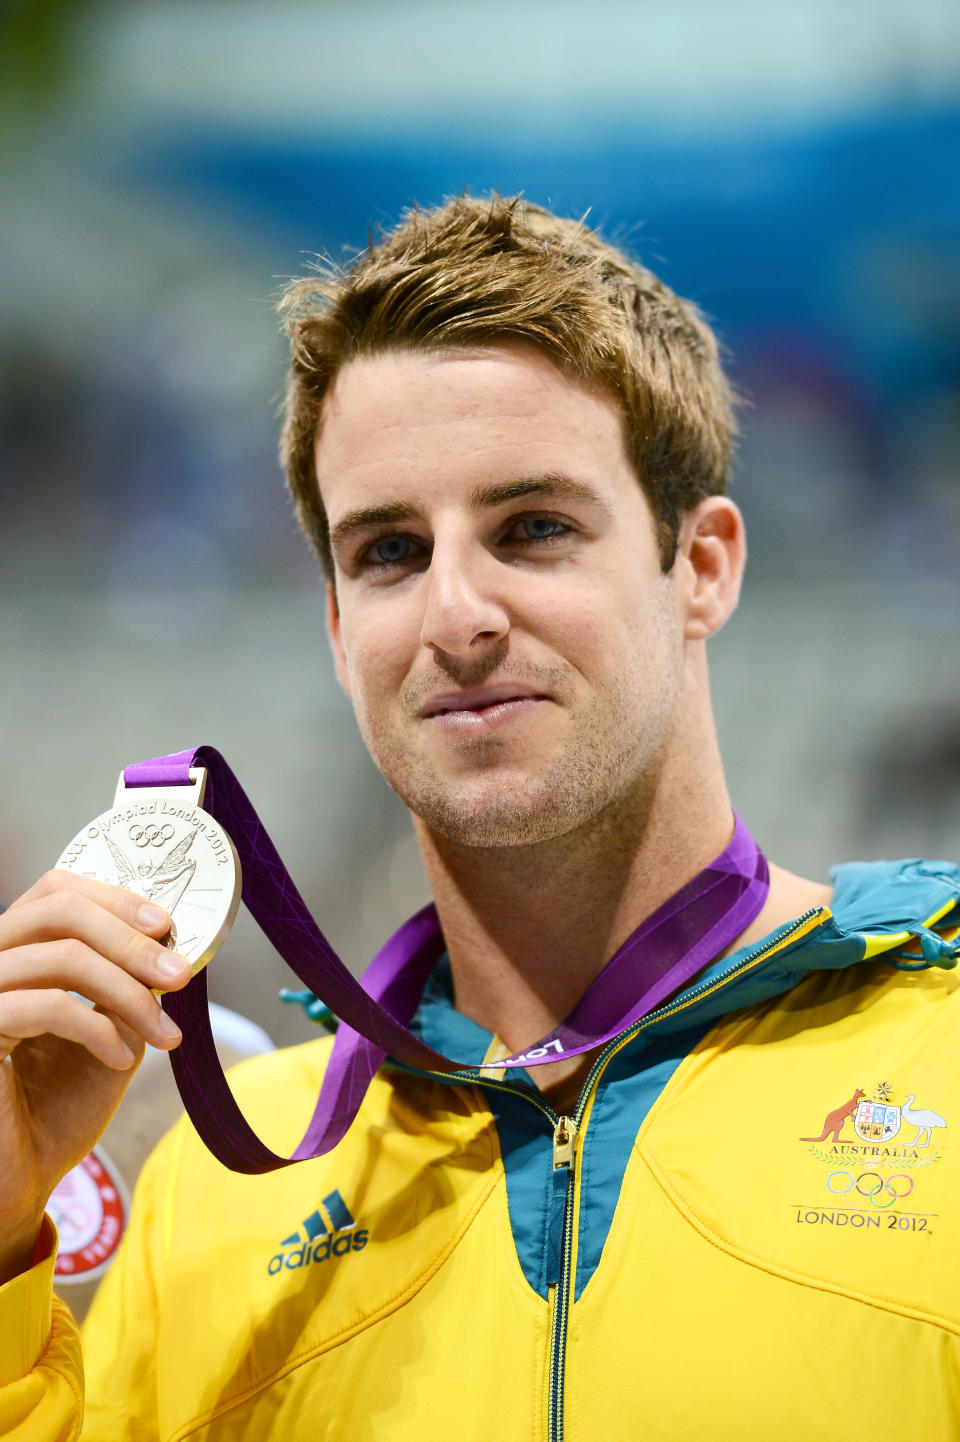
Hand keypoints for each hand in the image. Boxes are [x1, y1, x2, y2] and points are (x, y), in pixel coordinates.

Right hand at [0, 870, 190, 1281]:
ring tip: (163, 1032)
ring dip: (128, 992)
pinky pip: (46, 1006)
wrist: (22, 1180)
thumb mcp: (108, 1030)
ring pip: (61, 957)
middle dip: (131, 940)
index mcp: (16, 952)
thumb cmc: (58, 1108)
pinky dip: (97, 1027)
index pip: (57, 890)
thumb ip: (126, 984)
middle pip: (59, 911)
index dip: (114, 898)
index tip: (167, 926)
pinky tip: (121, 1057)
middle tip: (179, 974)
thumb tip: (168, 943)